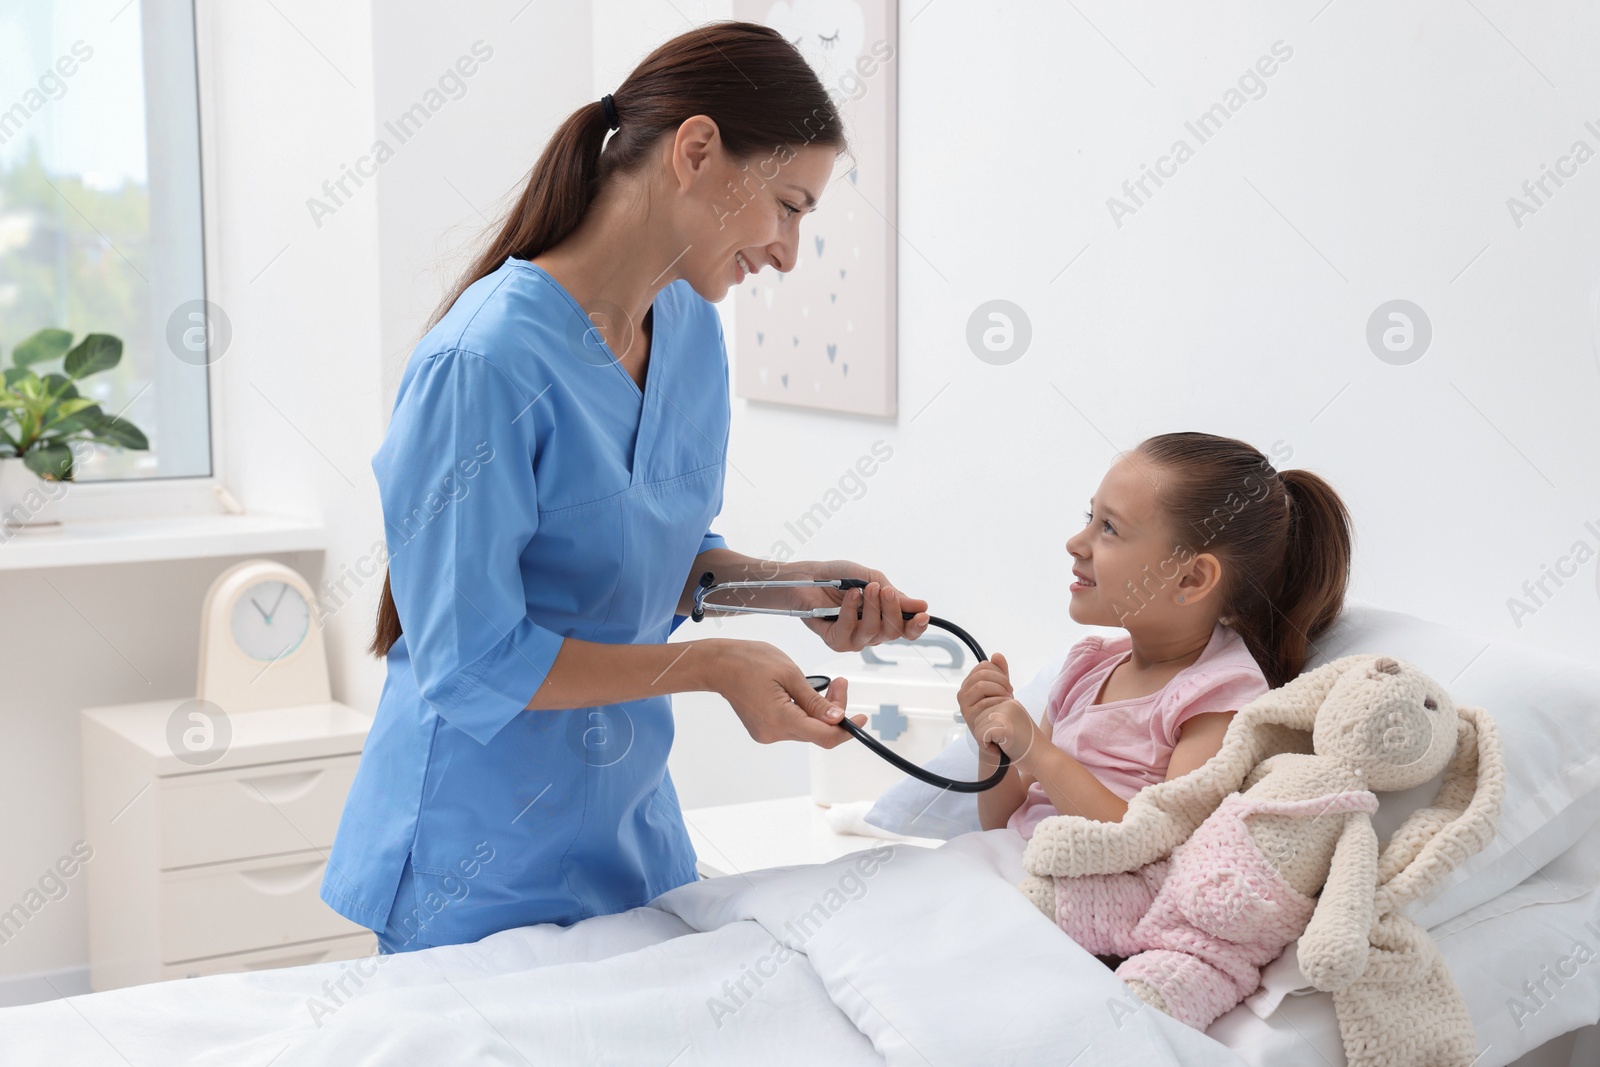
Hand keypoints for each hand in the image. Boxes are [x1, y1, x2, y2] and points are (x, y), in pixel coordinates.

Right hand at [706, 639, 867, 747]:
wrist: (718, 664)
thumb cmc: (749, 660)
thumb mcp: (790, 674)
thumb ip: (815, 700)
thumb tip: (838, 718)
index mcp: (780, 718)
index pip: (824, 736)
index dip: (848, 730)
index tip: (862, 718)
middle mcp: (773, 732)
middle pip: (817, 732)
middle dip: (835, 711)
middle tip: (842, 683)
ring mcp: (767, 733)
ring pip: (807, 729)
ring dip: (821, 710)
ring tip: (829, 684)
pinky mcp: (764, 729)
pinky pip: (794, 725)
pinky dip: (806, 712)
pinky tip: (806, 693)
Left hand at [792, 560, 929, 652]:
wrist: (809, 576)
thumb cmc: (839, 577)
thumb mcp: (871, 578)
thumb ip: (894, 595)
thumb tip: (920, 606)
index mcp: (884, 618)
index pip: (906, 630)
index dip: (916, 626)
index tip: (922, 615)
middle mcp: (871, 632)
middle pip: (892, 632)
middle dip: (892, 610)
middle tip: (886, 591)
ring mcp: (854, 639)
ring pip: (872, 632)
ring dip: (871, 608)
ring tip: (866, 588)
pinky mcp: (835, 641)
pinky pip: (847, 631)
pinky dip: (850, 611)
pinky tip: (851, 596)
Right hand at [957, 651, 1013, 735]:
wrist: (997, 735)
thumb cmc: (999, 710)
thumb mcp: (1001, 689)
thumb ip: (1000, 672)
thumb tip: (997, 655)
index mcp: (969, 683)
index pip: (983, 666)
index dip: (999, 671)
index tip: (1007, 683)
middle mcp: (963, 693)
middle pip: (982, 675)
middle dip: (1000, 680)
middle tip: (1010, 691)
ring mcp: (964, 705)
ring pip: (981, 685)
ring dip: (999, 690)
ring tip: (1008, 699)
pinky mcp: (969, 717)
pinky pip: (984, 702)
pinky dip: (999, 702)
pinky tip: (1005, 707)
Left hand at [971, 697, 1049, 768]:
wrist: (1043, 759)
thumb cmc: (1028, 747)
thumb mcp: (1014, 725)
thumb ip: (1000, 718)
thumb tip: (977, 719)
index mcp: (1011, 702)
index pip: (984, 712)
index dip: (989, 729)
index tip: (1004, 738)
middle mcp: (1008, 704)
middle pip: (978, 718)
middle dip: (986, 735)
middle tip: (1003, 744)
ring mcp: (1006, 713)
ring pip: (977, 727)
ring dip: (986, 742)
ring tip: (1003, 746)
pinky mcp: (1003, 726)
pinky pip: (980, 736)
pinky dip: (987, 747)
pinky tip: (1001, 750)